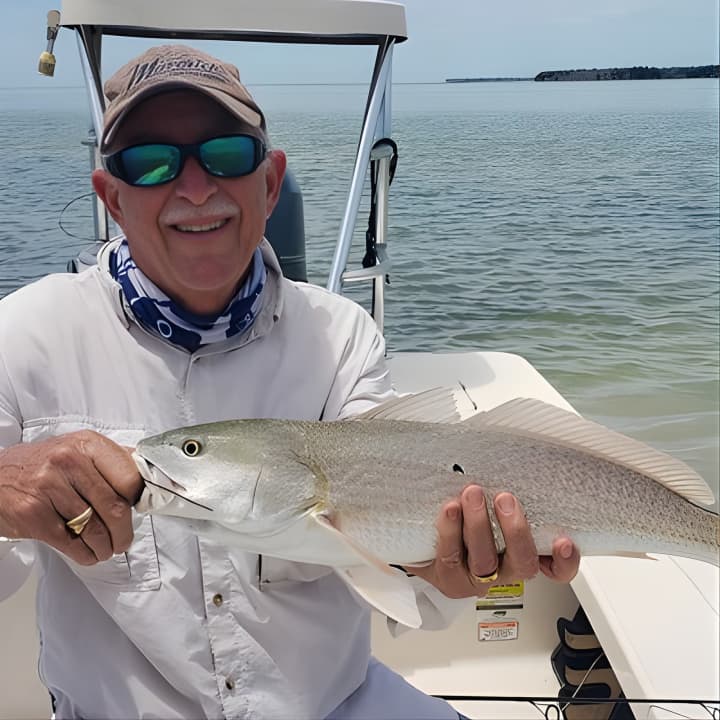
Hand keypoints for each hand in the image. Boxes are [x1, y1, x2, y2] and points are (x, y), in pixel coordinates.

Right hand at [0, 431, 142, 564]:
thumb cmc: (43, 465)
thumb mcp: (78, 449)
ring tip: (106, 549)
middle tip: (124, 540)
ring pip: (94, 528)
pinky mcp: (33, 514)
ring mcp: (48, 487)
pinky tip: (88, 554)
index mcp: (86, 444)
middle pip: (114, 507)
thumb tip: (148, 472)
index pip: (130, 477)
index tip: (139, 510)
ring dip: (105, 547)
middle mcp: (68, 461)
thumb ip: (111, 459)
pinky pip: (71, 543)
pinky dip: (85, 554)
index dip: (139, 499)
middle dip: (124, 532)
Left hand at [409, 484, 579, 597]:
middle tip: (505, 499)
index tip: (564, 541)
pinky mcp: (447, 576)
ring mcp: (474, 577)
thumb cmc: (464, 518)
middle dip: (515, 530)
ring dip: (479, 525)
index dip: (565, 560)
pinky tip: (450, 510)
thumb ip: (505, 492)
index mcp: (520, 554)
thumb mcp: (490, 504)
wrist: (423, 541)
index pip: (555, 568)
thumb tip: (513, 452)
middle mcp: (502, 570)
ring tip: (472, 495)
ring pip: (484, 560)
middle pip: (522, 563)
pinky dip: (450, 531)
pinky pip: (450, 557)